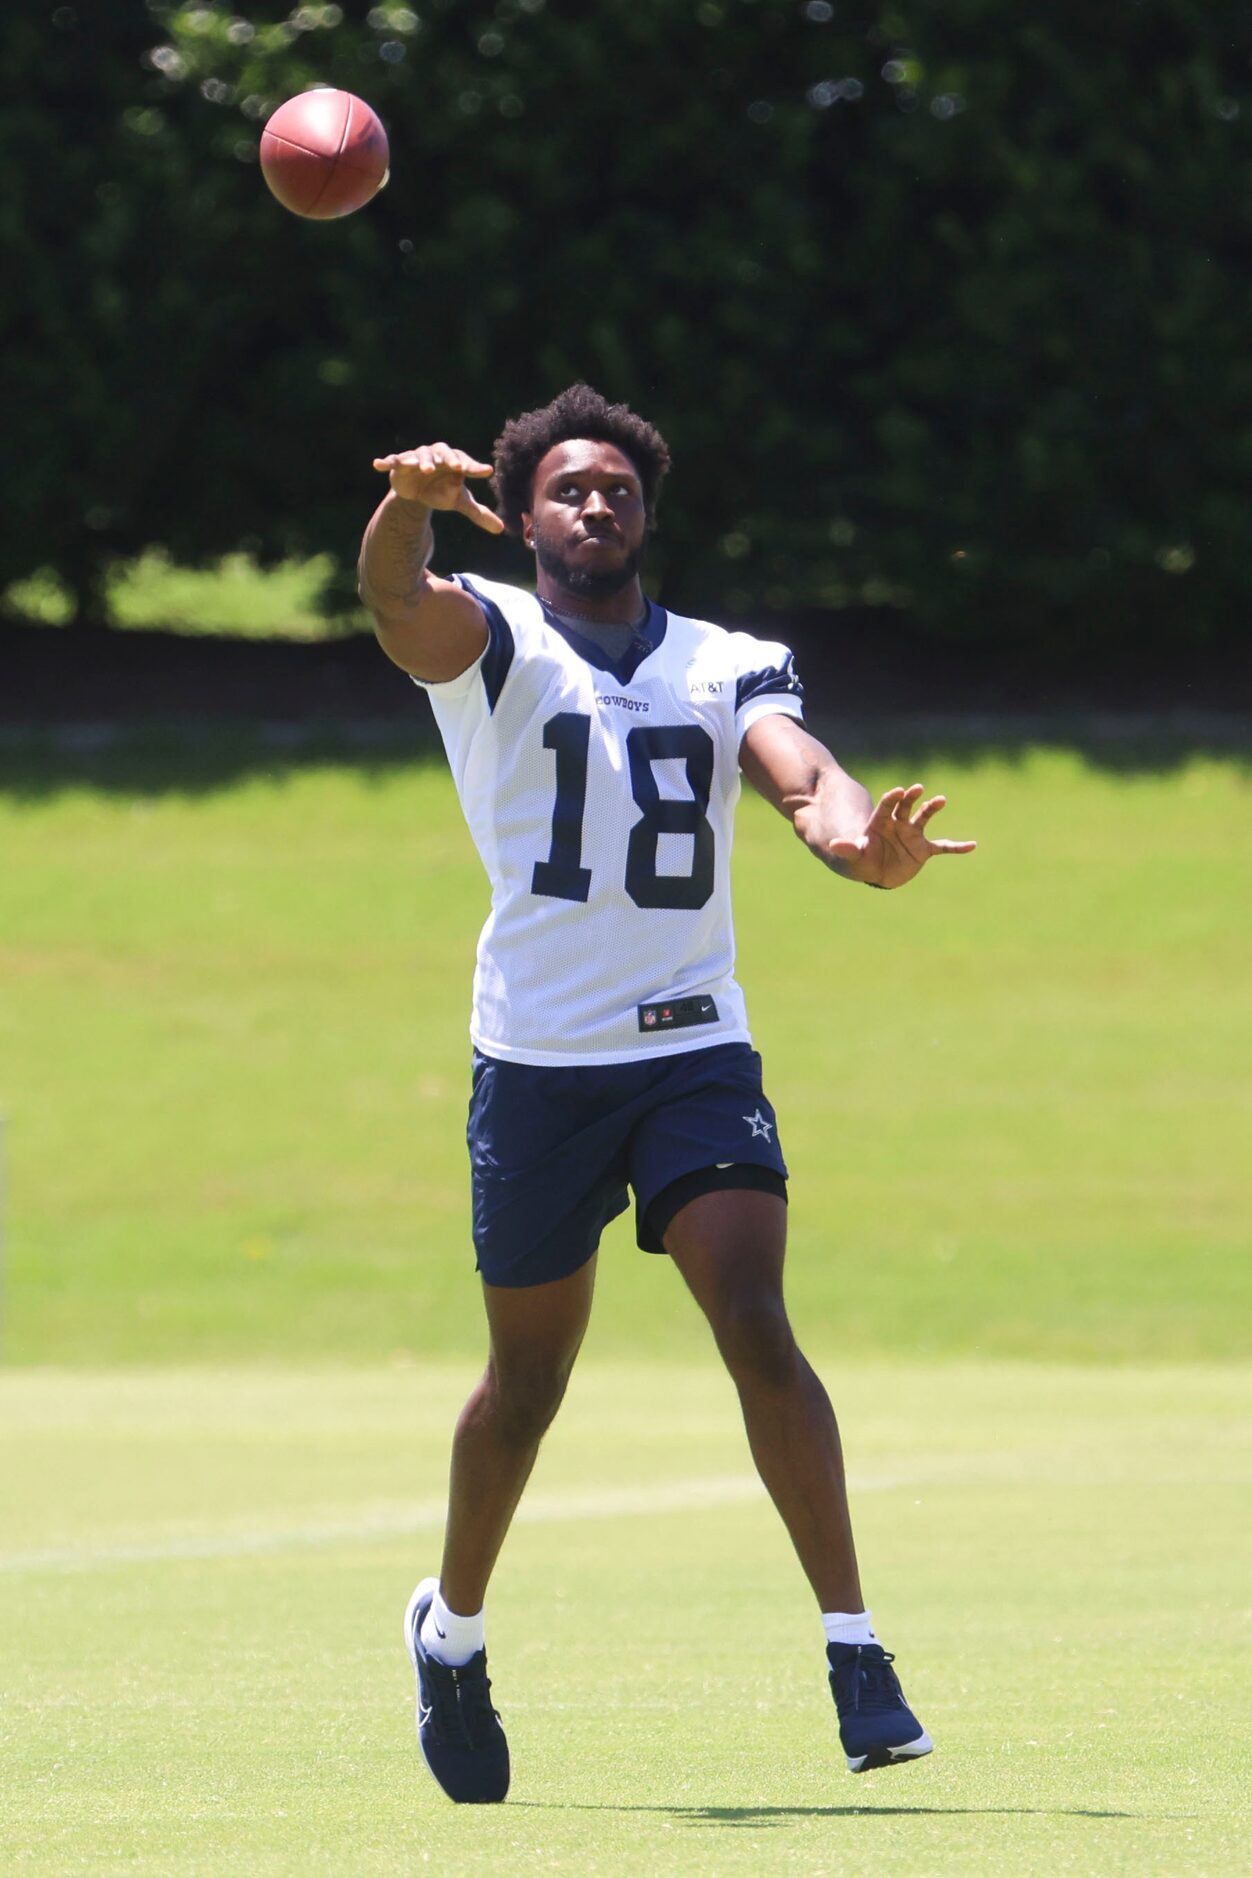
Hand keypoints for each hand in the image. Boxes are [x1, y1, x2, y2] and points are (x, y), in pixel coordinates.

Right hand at [372, 443, 504, 533]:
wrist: (419, 492)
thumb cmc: (443, 492)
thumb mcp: (460, 503)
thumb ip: (479, 513)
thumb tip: (501, 529)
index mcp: (454, 463)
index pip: (467, 463)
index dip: (475, 467)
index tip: (486, 472)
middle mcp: (436, 457)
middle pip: (443, 454)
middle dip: (449, 459)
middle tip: (457, 467)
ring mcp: (417, 459)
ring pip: (419, 456)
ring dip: (422, 462)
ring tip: (425, 470)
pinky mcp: (400, 465)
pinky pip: (392, 461)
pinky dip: (386, 462)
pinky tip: (377, 465)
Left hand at [826, 784, 976, 888]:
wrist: (875, 872)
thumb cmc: (861, 861)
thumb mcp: (853, 856)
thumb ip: (847, 849)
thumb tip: (833, 845)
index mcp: (880, 822)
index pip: (887, 806)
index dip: (892, 799)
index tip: (898, 791)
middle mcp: (898, 824)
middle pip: (905, 806)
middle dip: (911, 797)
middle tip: (917, 788)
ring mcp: (912, 835)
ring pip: (924, 817)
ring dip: (931, 808)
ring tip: (940, 800)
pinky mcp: (923, 849)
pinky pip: (942, 847)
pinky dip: (956, 847)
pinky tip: (971, 845)